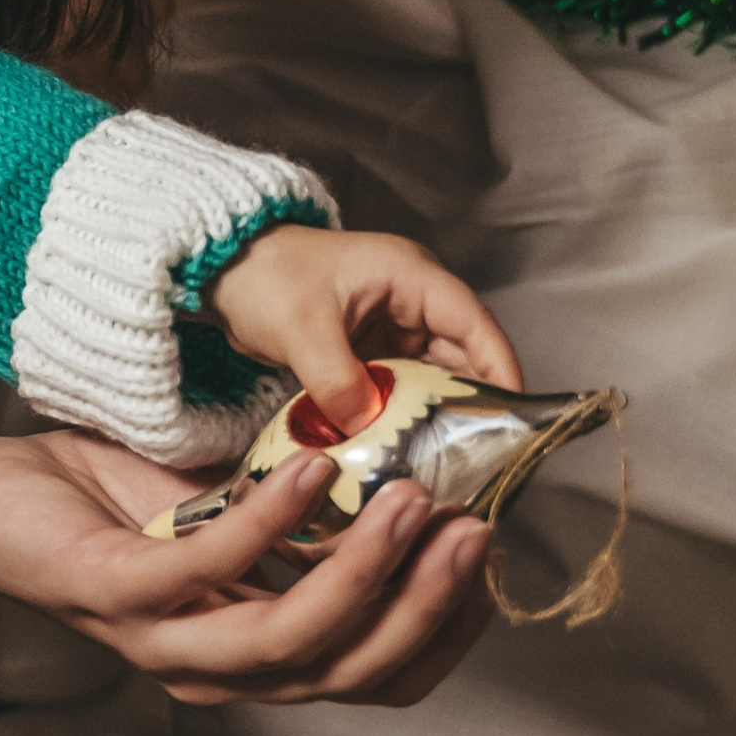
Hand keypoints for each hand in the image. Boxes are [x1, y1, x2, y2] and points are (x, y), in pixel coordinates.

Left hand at [0, 425, 499, 712]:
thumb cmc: (103, 505)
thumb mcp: (227, 513)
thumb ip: (306, 523)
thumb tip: (406, 483)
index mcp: (250, 658)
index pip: (374, 677)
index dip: (442, 633)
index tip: (489, 563)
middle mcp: (213, 670)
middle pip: (350, 671)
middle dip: (426, 605)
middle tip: (474, 531)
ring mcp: (162, 641)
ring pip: (292, 639)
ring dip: (366, 568)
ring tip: (413, 499)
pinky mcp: (114, 595)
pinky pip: (210, 569)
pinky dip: (270, 519)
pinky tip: (314, 464)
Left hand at [210, 223, 520, 428]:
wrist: (221, 271)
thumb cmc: (264, 277)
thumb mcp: (301, 329)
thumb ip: (337, 380)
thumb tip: (368, 428)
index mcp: (410, 276)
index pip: (474, 324)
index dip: (500, 369)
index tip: (514, 419)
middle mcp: (412, 300)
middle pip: (462, 356)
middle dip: (472, 405)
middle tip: (483, 458)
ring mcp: (393, 326)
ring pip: (433, 377)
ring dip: (437, 415)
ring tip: (449, 463)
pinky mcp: (371, 351)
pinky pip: (401, 388)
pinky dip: (405, 415)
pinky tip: (406, 450)